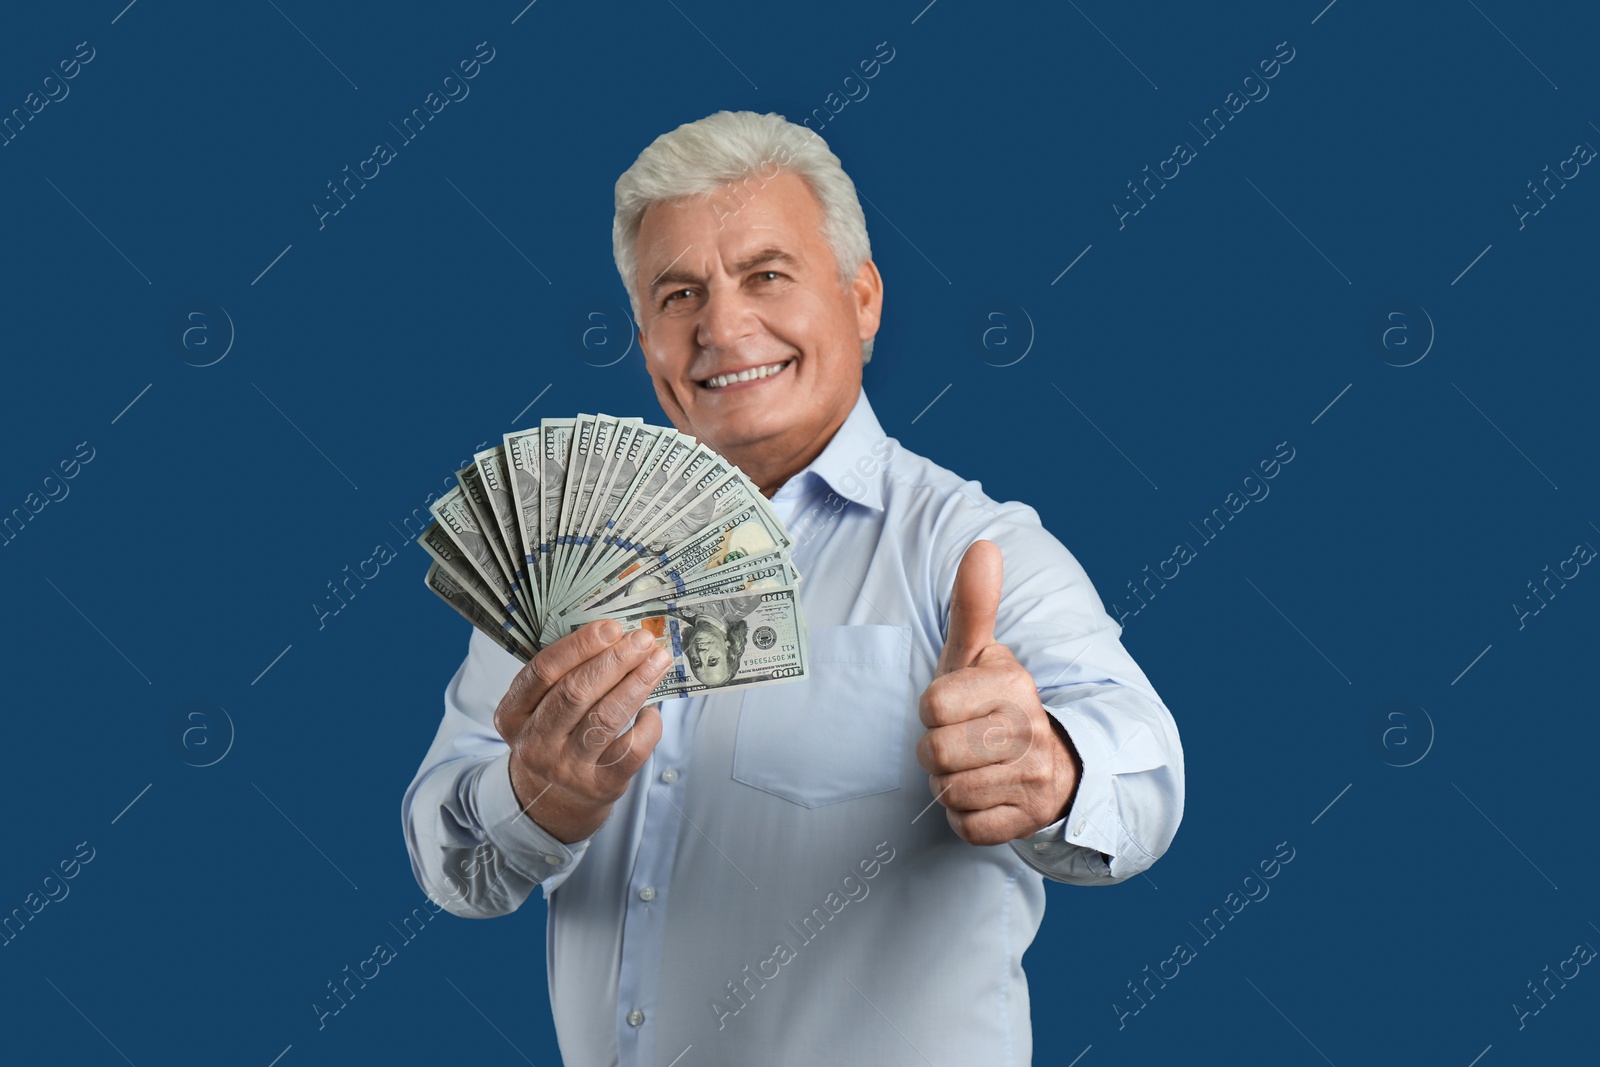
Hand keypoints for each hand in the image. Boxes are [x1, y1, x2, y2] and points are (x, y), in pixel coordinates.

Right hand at [492, 619, 673, 842]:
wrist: (555, 801)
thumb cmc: (554, 735)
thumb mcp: (539, 708)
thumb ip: (563, 675)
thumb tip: (615, 636)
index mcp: (513, 714)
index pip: (543, 671)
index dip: (579, 645)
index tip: (611, 627)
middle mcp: (535, 743)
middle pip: (575, 692)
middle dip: (615, 660)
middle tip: (642, 639)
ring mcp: (566, 768)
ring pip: (606, 717)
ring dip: (637, 683)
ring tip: (659, 660)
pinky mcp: (600, 785)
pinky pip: (631, 749)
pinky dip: (648, 724)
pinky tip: (653, 709)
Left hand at [915, 540, 1081, 845]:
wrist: (1051, 764)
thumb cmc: (993, 703)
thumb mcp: (979, 655)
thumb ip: (974, 605)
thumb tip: (983, 545)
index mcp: (1013, 685)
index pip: (933, 705)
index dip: (932, 709)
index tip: (953, 706)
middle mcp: (1028, 730)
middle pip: (936, 753)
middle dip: (935, 752)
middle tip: (957, 743)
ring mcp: (1031, 779)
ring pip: (948, 791)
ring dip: (948, 784)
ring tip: (971, 768)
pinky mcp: (1026, 821)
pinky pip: (967, 827)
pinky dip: (965, 817)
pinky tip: (982, 796)